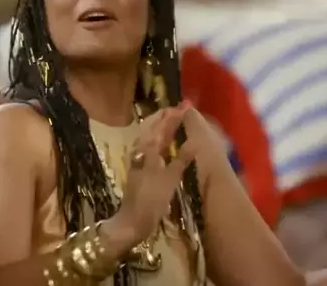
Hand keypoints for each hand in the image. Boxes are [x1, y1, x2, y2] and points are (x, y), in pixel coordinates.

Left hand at [101, 101, 196, 255]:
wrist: (131, 221)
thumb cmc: (151, 201)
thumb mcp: (169, 180)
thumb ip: (181, 159)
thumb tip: (195, 141)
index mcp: (148, 151)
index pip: (161, 127)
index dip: (173, 116)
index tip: (185, 106)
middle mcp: (141, 151)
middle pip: (152, 128)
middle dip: (165, 117)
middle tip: (178, 109)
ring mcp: (138, 160)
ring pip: (149, 136)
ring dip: (160, 126)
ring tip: (171, 119)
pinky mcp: (139, 169)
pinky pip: (148, 146)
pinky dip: (156, 139)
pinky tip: (162, 142)